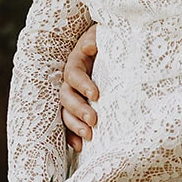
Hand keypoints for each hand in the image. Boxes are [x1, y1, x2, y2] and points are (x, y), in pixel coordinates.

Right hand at [59, 24, 99, 150]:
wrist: (116, 50)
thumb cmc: (110, 42)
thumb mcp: (104, 35)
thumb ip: (96, 37)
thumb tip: (90, 46)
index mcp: (76, 62)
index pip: (73, 74)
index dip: (82, 84)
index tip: (96, 95)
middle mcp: (71, 81)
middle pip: (66, 96)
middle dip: (79, 109)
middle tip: (93, 120)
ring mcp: (73, 95)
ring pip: (65, 112)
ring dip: (75, 125)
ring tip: (88, 136)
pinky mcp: (77, 109)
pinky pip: (68, 125)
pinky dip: (72, 136)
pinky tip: (80, 146)